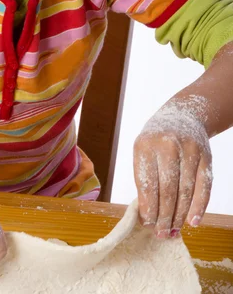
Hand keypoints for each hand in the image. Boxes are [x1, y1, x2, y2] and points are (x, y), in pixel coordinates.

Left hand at [133, 102, 212, 238]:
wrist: (182, 115)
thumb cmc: (157, 140)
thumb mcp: (143, 150)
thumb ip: (144, 178)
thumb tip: (147, 215)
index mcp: (145, 144)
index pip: (147, 184)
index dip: (148, 207)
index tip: (147, 223)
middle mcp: (168, 146)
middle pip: (167, 190)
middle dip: (164, 216)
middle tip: (161, 233)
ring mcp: (189, 150)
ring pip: (185, 191)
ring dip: (180, 215)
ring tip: (173, 230)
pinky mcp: (205, 156)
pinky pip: (203, 186)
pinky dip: (199, 207)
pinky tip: (192, 221)